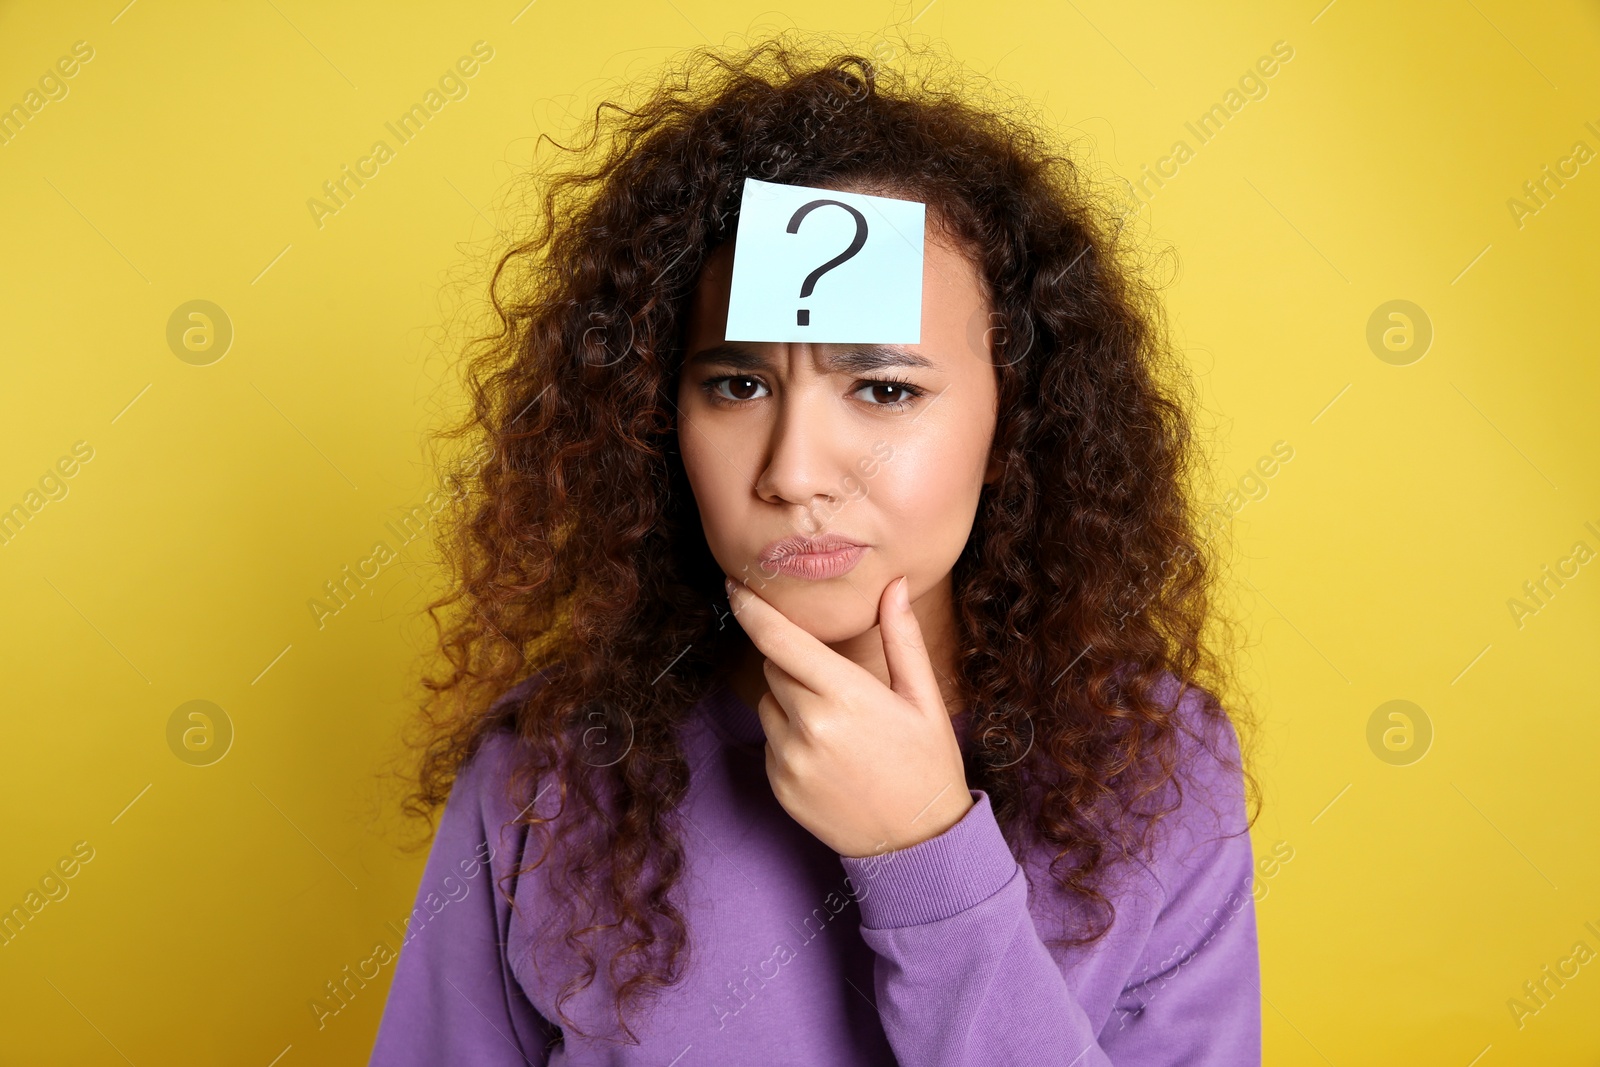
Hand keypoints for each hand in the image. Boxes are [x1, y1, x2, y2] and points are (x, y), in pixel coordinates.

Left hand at [724, 574, 973, 857]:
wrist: (918, 844)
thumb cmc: (927, 764)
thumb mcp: (923, 698)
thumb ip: (901, 638)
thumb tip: (893, 585)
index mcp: (846, 695)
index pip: (779, 639)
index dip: (751, 608)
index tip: (736, 585)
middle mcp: (810, 726)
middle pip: (774, 667)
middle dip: (797, 665)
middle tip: (839, 689)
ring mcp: (790, 760)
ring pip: (768, 703)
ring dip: (791, 702)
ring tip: (839, 729)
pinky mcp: (779, 786)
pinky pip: (770, 740)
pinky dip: (790, 738)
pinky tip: (829, 757)